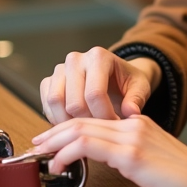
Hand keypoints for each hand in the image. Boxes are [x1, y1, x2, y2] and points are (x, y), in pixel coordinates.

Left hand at [29, 115, 186, 186]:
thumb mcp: (155, 161)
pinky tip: (59, 163)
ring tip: (42, 154)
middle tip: (37, 143)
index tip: (52, 140)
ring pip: (82, 128)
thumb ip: (133, 155)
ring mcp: (133, 136)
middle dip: (54, 131)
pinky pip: (90, 145)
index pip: (95, 120)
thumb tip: (112, 161)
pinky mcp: (133, 154)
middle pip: (83, 120)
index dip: (68, 128)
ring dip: (56, 140)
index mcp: (139, 124)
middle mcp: (134, 124)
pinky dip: (68, 151)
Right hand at [39, 47, 159, 123]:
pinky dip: (57, 119)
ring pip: (55, 103)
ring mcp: (60, 69)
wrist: (114, 76)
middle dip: (88, 122)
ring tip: (87, 128)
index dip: (104, 116)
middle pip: (74, 102)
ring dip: (70, 123)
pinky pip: (46, 105)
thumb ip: (137, 99)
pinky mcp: (49, 81)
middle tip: (101, 129)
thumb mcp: (140, 87)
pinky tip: (74, 124)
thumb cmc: (126, 82)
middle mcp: (75, 59)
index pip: (94, 93)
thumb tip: (131, 113)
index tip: (114, 125)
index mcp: (99, 56)